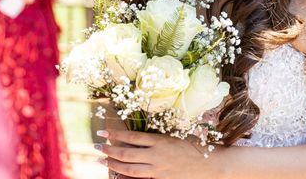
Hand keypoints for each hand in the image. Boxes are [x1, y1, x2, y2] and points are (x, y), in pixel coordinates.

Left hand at [99, 129, 218, 178]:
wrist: (210, 165)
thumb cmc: (196, 145)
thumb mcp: (177, 134)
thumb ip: (158, 135)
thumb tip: (141, 133)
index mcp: (160, 140)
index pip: (132, 137)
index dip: (115, 134)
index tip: (102, 131)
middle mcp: (156, 155)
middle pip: (126, 153)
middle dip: (109, 150)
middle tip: (95, 146)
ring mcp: (157, 170)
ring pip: (130, 168)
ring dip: (114, 163)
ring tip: (101, 160)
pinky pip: (140, 177)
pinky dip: (127, 174)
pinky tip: (119, 172)